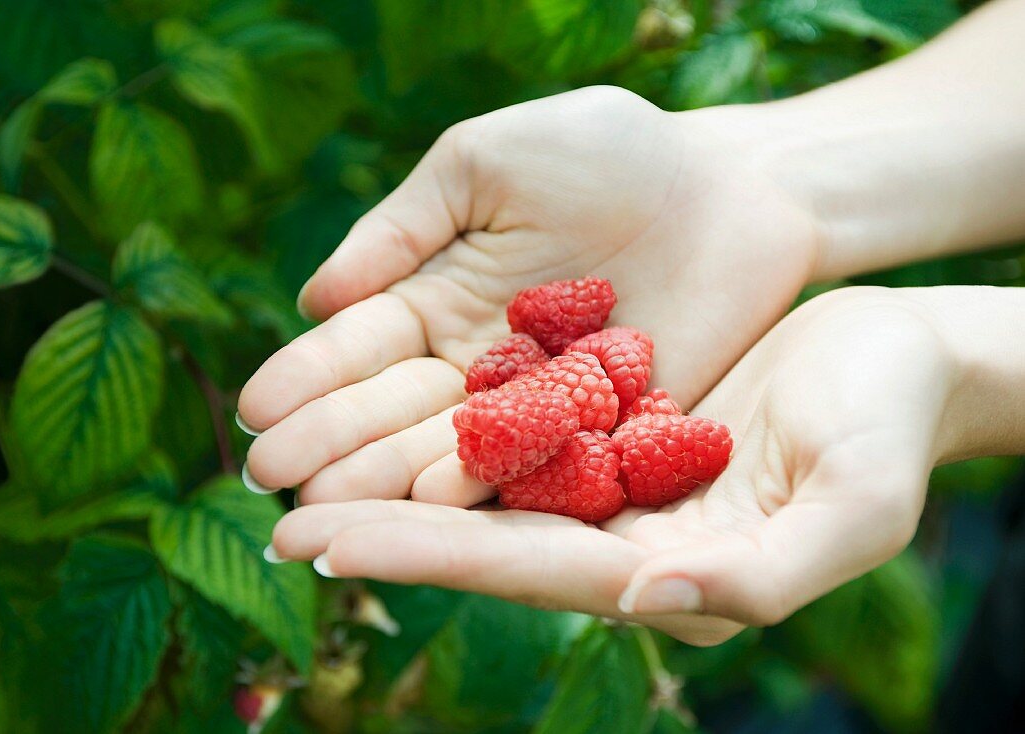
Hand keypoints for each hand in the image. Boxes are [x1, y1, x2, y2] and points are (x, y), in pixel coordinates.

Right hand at [238, 86, 819, 501]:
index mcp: (438, 294)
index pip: (359, 347)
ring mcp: (538, 403)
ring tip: (327, 510)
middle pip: (391, 411)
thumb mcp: (486, 165)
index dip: (307, 377)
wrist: (731, 186)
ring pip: (449, 447)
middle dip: (329, 444)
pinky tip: (433, 502)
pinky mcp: (604, 432)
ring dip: (386, 480)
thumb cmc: (606, 152)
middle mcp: (476, 362)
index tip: (254, 411)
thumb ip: (403, 228)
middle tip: (268, 482)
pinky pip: (538, 461)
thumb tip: (314, 300)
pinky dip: (486, 481)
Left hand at [267, 287, 963, 644]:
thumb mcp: (850, 510)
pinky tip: (392, 410)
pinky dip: (450, 424)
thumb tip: (642, 600)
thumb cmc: (889, 433)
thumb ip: (757, 577)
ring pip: (485, 482)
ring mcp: (614, 482)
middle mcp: (624, 536)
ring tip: (309, 471)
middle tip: (279, 521)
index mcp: (665, 570)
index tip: (325, 543)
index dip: (421, 554)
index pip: (520, 567)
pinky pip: (516, 428)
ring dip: (399, 475)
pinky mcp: (615, 428)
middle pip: (481, 533)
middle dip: (380, 526)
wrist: (899, 358)